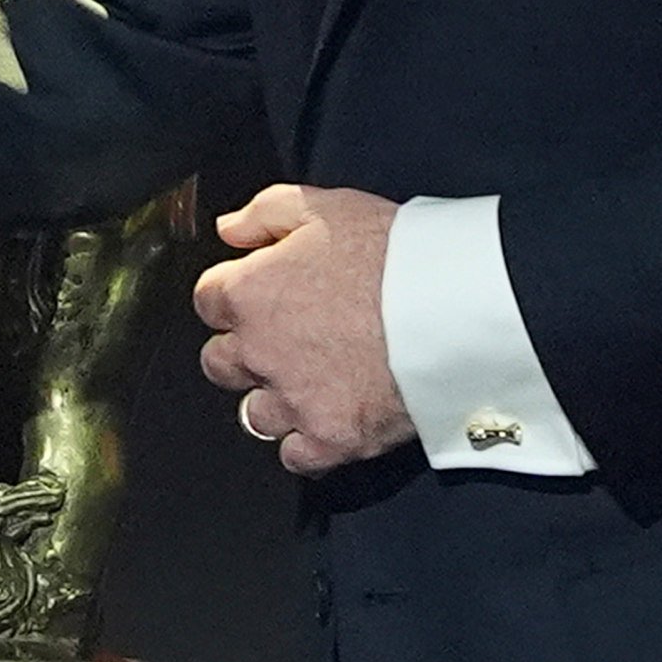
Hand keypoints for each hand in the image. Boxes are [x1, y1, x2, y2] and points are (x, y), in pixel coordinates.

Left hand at [194, 185, 414, 474]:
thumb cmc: (393, 252)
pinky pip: (296, 457)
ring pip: (256, 414)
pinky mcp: (332, 437)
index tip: (265, 294)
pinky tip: (332, 419)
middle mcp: (259, 353)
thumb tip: (228, 230)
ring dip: (278, 401)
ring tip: (317, 382)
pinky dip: (309, 444)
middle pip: (221, 363)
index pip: (208, 301)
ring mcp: (294, 401)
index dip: (236, 295)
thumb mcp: (324, 205)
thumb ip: (264, 213)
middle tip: (289, 340)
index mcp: (249, 294)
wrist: (454, 304)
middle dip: (247, 352)